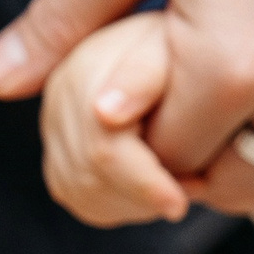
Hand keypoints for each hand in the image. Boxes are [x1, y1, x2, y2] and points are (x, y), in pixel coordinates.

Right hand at [38, 14, 186, 226]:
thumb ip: (141, 79)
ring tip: (181, 186)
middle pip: (90, 178)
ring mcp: (56, 125)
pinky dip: (121, 205)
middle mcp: (60, 99)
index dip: (145, 183)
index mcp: (84, 74)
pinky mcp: (62, 150)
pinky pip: (82, 199)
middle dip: (145, 196)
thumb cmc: (188, 49)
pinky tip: (157, 191)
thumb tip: (104, 116)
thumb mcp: (178, 51)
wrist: (177, 48)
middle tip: (197, 187)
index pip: (104, 150)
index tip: (185, 199)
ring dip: (135, 203)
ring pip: (82, 194)